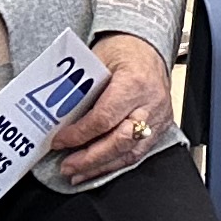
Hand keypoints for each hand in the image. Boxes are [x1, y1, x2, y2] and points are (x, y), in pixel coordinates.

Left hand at [44, 33, 173, 186]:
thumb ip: (82, 93)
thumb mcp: (97, 63)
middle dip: (90, 159)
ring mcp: (159, 117)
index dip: (79, 135)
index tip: (59, 141)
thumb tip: (60, 121)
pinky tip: (99, 169)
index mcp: (134, 83)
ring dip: (101, 167)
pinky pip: (139, 152)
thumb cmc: (123, 49)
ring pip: (131, 153)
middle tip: (67, 166)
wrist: (146, 46)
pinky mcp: (160, 126)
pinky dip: (116, 163)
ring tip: (78, 174)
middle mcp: (150, 103)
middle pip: (120, 142)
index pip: (104, 119)